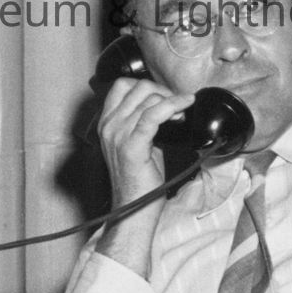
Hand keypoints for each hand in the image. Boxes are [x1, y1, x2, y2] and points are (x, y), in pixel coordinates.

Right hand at [98, 75, 189, 205]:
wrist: (134, 207)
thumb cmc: (139, 178)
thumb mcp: (137, 142)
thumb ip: (144, 121)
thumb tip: (166, 104)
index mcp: (106, 123)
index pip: (122, 85)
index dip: (147, 86)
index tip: (164, 97)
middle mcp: (109, 126)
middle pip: (138, 87)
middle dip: (163, 91)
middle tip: (177, 106)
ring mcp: (118, 135)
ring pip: (148, 98)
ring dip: (171, 100)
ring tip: (182, 111)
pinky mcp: (132, 145)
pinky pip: (154, 114)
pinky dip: (173, 105)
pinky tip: (185, 105)